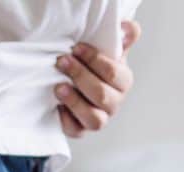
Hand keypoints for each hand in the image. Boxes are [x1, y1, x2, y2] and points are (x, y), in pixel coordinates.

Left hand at [54, 20, 142, 137]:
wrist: (75, 81)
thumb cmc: (93, 65)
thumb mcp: (107, 49)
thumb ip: (121, 37)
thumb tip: (126, 28)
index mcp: (123, 82)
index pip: (114, 74)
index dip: (94, 60)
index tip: (76, 47)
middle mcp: (114, 103)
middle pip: (102, 95)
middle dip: (80, 76)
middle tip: (61, 62)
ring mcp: (99, 118)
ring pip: (94, 119)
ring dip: (75, 102)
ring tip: (58, 87)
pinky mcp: (80, 130)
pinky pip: (76, 131)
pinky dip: (66, 120)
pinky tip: (57, 106)